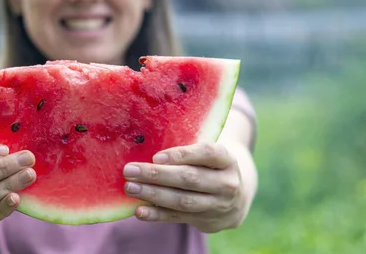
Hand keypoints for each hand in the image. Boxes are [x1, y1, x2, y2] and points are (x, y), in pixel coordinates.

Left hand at [123, 142, 244, 232]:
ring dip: (154, 194)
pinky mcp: (206, 221)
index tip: (156, 156)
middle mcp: (226, 183)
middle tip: (130, 170)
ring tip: (131, 188)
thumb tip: (146, 144)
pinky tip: (139, 211)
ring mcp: (218, 205)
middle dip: (157, 175)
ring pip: (182, 201)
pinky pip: (178, 217)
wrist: (235, 199)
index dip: (182, 154)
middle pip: (190, 178)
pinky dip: (157, 215)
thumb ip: (187, 149)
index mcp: (227, 160)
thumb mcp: (208, 154)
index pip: (206, 153)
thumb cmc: (210, 166)